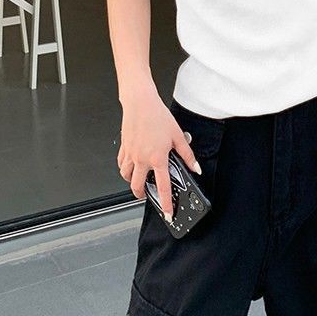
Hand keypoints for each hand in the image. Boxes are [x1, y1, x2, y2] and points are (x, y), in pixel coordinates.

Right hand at [117, 90, 202, 219]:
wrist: (140, 102)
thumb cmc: (158, 116)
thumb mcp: (178, 135)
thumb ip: (187, 154)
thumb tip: (195, 167)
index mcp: (157, 158)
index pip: (163, 187)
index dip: (165, 203)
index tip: (167, 213)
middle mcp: (142, 159)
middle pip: (137, 186)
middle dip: (141, 195)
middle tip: (146, 195)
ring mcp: (131, 154)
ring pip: (126, 176)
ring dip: (131, 181)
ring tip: (138, 180)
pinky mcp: (124, 147)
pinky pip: (121, 163)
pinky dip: (124, 168)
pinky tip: (130, 165)